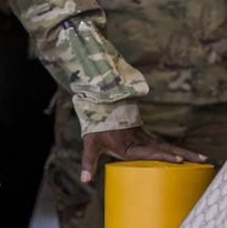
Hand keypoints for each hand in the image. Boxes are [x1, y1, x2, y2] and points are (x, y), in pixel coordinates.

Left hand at [80, 127, 207, 182]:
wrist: (100, 107)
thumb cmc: (96, 127)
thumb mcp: (90, 143)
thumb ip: (88, 162)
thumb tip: (84, 180)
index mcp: (129, 146)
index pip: (150, 152)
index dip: (164, 156)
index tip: (179, 160)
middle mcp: (141, 142)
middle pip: (165, 149)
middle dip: (184, 155)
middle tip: (201, 159)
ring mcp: (145, 139)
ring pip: (167, 146)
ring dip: (184, 151)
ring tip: (202, 158)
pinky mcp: (145, 138)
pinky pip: (163, 145)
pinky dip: (176, 150)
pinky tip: (186, 156)